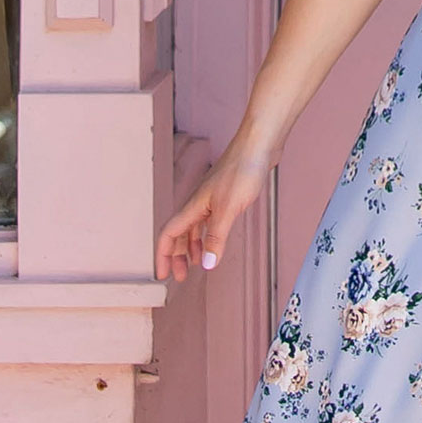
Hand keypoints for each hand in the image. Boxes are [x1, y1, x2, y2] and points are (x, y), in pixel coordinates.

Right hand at [154, 138, 273, 282]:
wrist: (258, 146)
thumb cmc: (243, 170)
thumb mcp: (229, 209)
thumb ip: (217, 237)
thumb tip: (208, 264)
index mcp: (194, 206)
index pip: (169, 234)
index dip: (163, 256)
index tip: (163, 274)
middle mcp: (198, 204)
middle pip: (178, 234)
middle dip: (176, 256)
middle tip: (180, 276)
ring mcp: (211, 200)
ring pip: (193, 228)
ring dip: (191, 247)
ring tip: (196, 264)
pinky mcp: (225, 197)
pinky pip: (208, 222)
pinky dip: (207, 235)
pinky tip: (214, 241)